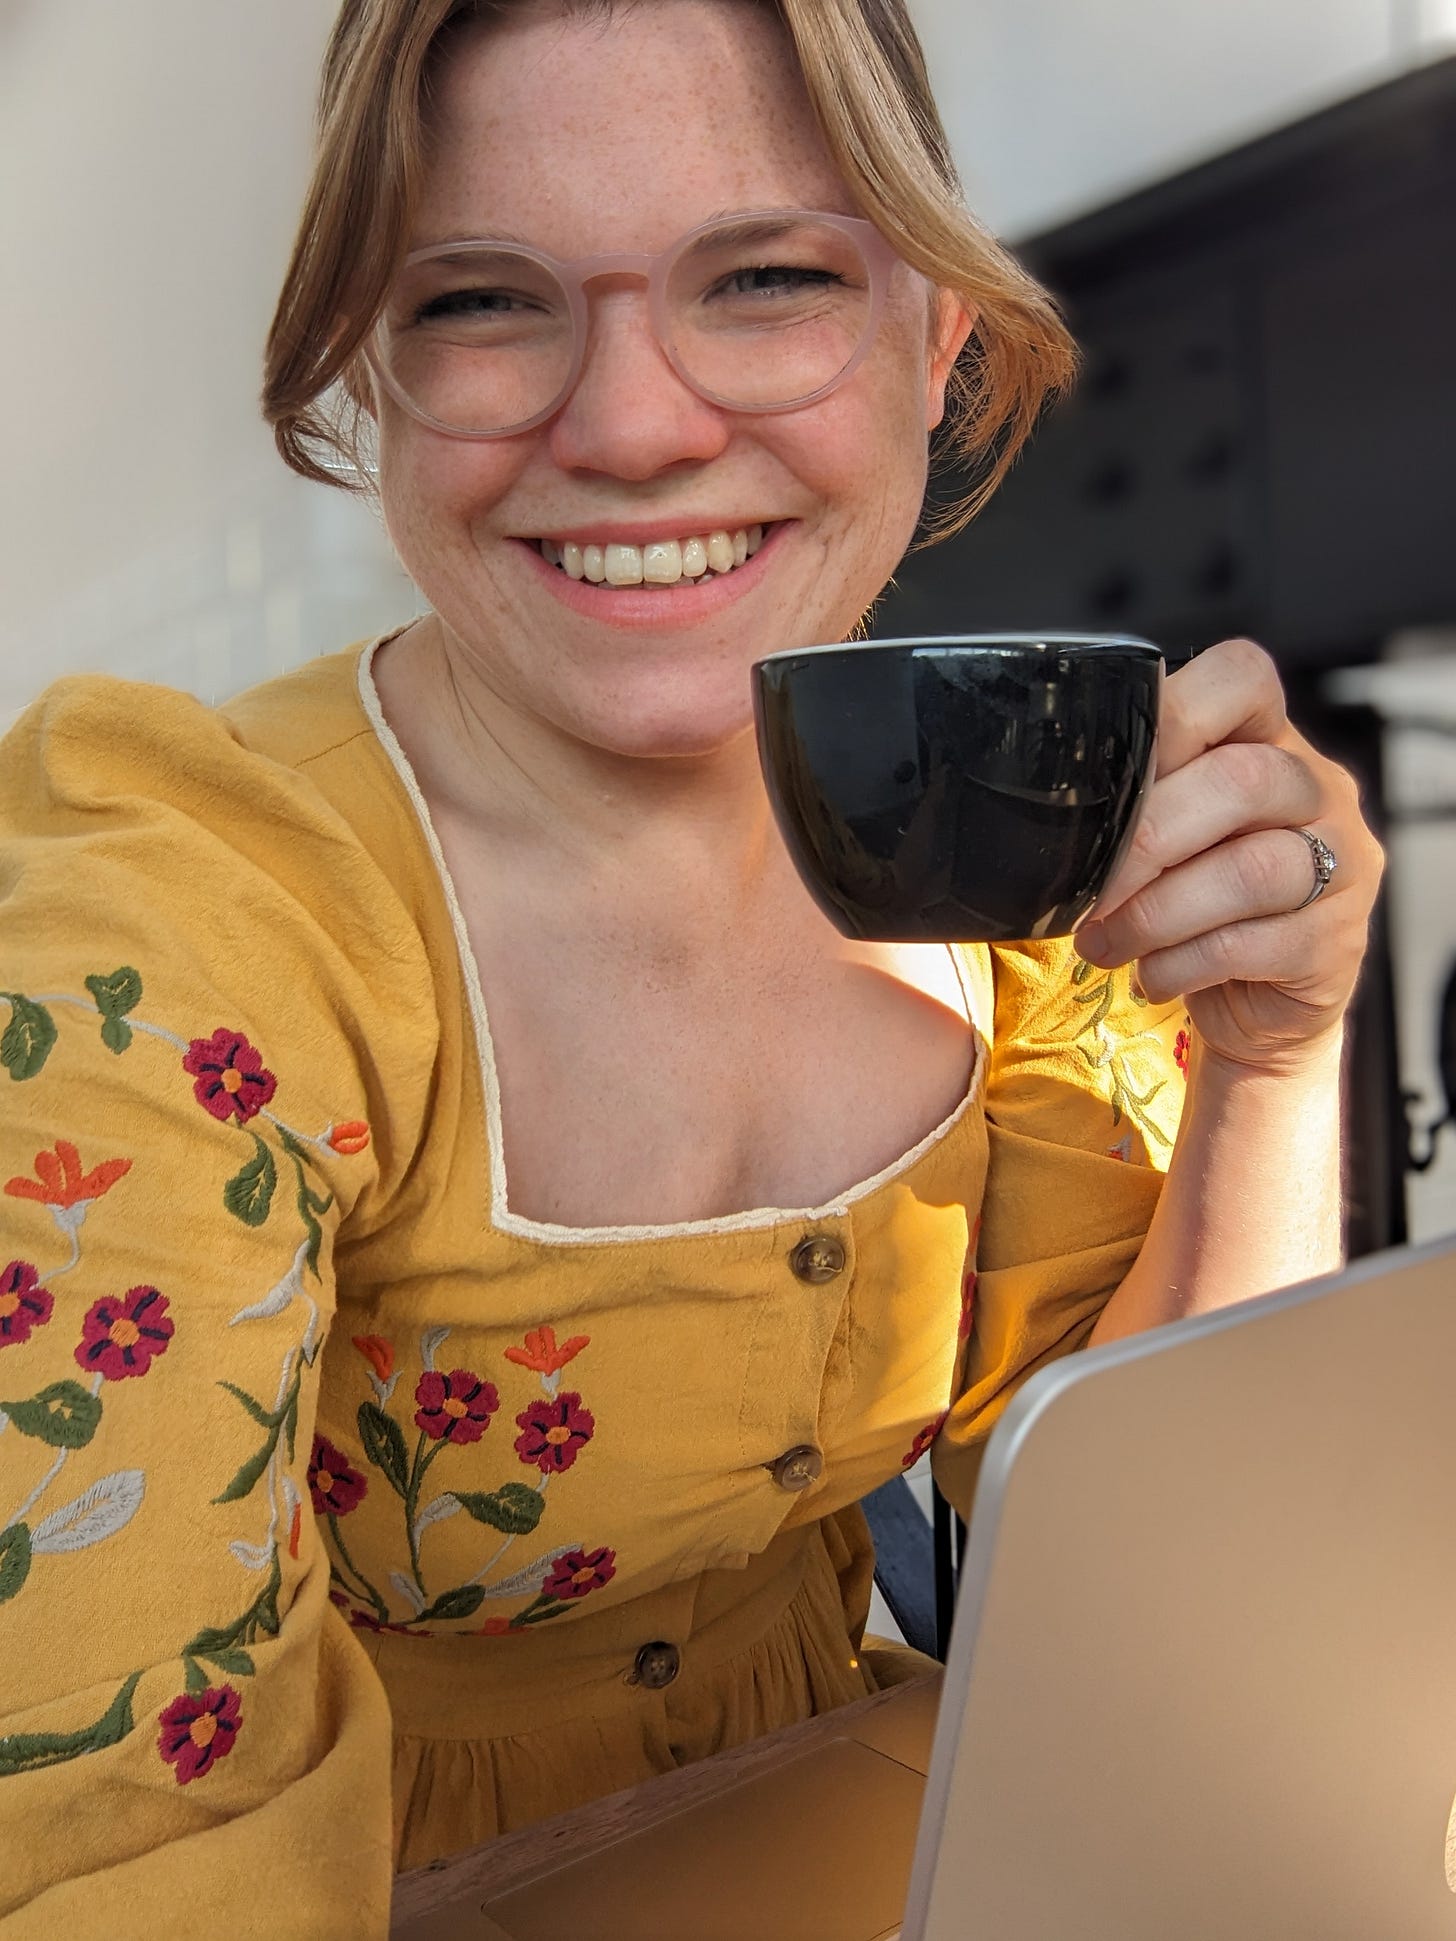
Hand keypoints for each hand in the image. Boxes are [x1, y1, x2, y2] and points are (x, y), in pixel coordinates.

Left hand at [1074, 638, 1384, 1075]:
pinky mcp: (1334, 943)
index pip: (1242, 678)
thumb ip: (1132, 796)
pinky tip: (1154, 972)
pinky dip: (1181, 963)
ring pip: (1251, 870)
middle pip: (1244, 780)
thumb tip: (1051, 796)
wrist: (1249, 1003)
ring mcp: (1341, 865)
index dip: (1175, 715)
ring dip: (1155, 913)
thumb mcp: (1161, 836)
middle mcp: (1318, 790)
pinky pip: (1248, 945)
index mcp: (1268, 741)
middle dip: (1146, 841)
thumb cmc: (1189, 903)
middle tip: (1090, 892)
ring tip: (1105, 943)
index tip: (1111, 779)